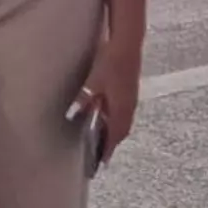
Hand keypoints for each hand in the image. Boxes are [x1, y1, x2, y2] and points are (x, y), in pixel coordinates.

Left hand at [73, 38, 141, 164]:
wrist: (127, 45)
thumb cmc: (110, 63)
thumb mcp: (93, 83)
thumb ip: (85, 100)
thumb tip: (76, 115)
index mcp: (121, 107)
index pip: (116, 134)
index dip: (109, 148)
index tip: (102, 162)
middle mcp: (129, 106)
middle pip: (120, 130)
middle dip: (111, 143)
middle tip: (101, 154)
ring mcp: (131, 98)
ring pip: (122, 120)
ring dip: (114, 131)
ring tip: (103, 140)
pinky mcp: (129, 90)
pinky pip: (122, 110)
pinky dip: (115, 118)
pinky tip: (106, 116)